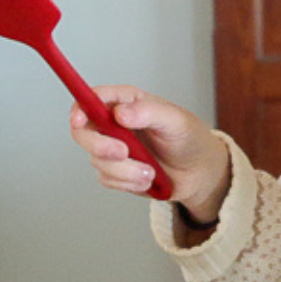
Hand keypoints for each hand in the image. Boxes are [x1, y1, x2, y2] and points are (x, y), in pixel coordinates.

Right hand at [69, 86, 230, 221]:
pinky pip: (107, 179)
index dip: (80, 108)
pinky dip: (129, 182)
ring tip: (152, 171)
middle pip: (83, 132)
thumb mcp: (177, 120)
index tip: (80, 120)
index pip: (92, 99)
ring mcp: (113, 148)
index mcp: (127, 103)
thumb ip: (149, 112)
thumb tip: (120, 113)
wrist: (200, 172)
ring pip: (97, 160)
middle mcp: (114, 124)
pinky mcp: (115, 171)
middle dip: (100, 145)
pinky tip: (149, 178)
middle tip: (122, 153)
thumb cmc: (191, 139)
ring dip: (126, 170)